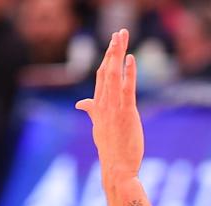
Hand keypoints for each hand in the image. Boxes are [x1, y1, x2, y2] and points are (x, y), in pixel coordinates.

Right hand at [75, 30, 143, 185]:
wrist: (117, 168)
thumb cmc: (111, 150)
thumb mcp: (99, 128)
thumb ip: (92, 112)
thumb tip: (81, 103)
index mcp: (98, 106)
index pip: (101, 77)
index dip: (106, 59)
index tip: (112, 45)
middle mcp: (103, 104)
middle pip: (105, 70)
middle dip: (112, 50)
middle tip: (118, 32)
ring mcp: (113, 108)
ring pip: (113, 74)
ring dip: (117, 53)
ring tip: (122, 36)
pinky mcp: (125, 113)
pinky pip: (127, 88)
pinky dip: (128, 72)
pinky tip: (130, 58)